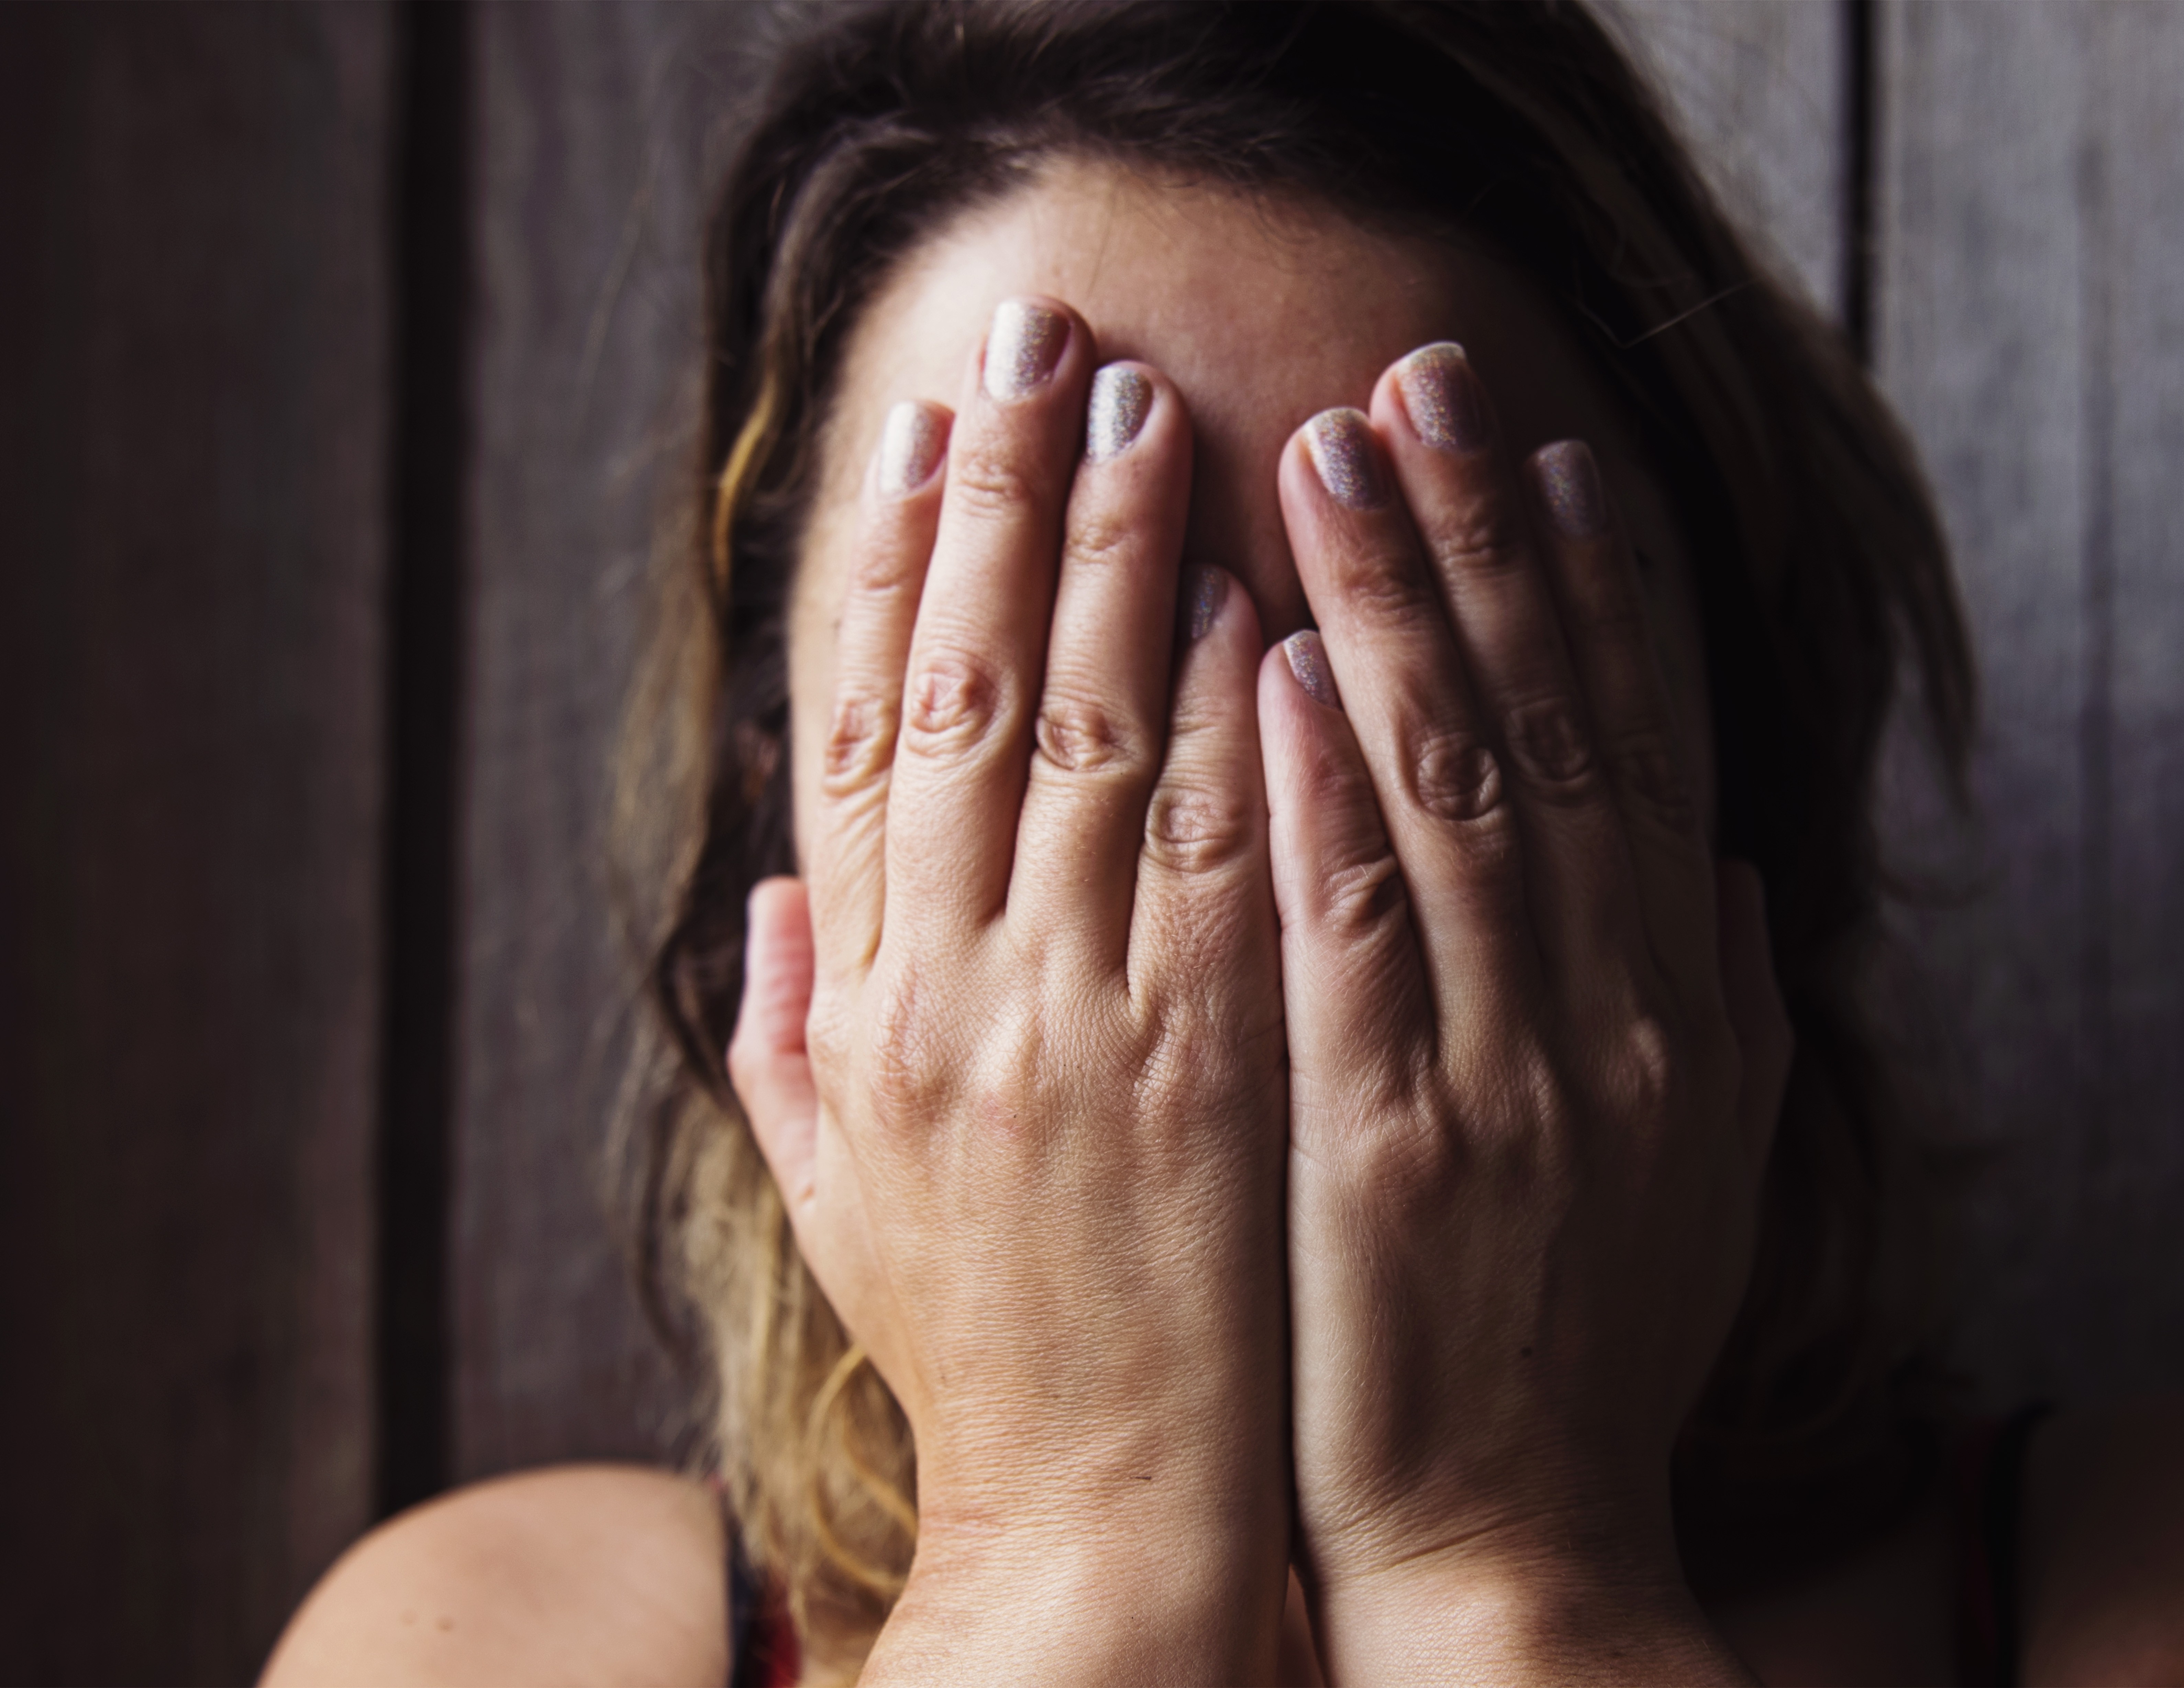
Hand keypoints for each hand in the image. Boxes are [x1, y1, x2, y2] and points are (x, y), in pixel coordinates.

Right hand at [728, 298, 1289, 1682]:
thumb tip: (775, 889)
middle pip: (970, 694)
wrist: (1096, 1512)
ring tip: (1151, 409)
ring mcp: (1084, 1029)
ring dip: (1119, 561)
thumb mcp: (840, 1195)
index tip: (919, 431)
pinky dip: (1224, 719)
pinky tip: (1247, 597)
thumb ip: (794, 1032)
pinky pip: (1217, 857)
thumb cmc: (983, 1346)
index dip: (885, 567)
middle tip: (1043, 341)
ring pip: (1090, 742)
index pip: (865, 736)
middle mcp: (956, 996)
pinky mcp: (1210, 1071)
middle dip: (1005, 502)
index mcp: (868, 1013)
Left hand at [1259, 344, 1791, 1683]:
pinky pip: (1354, 938)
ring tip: (1331, 455)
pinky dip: (1323, 795)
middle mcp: (1609, 1019)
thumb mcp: (1699, 1176)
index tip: (1557, 452)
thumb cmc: (1589, 1352)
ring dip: (1393, 612)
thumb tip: (1742, 865)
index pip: (1639, 751)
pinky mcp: (1390, 1147)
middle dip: (1484, 540)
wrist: (1516, 1546)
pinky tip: (1284, 667)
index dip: (1604, 590)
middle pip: (1545, 730)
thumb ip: (1727, 1011)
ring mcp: (1503, 1079)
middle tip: (1423, 377)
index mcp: (1679, 1015)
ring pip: (1449, 797)